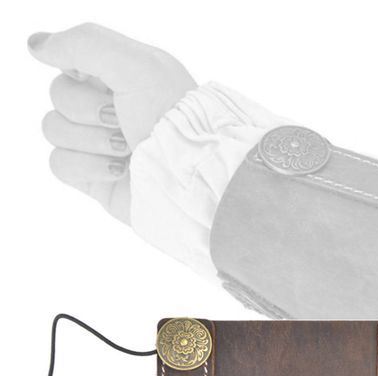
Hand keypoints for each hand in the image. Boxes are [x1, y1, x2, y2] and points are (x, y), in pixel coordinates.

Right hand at [28, 23, 195, 223]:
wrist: (189, 179)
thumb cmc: (173, 119)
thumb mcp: (137, 64)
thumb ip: (83, 43)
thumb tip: (37, 45)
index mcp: (123, 77)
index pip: (72, 60)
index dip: (80, 70)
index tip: (105, 81)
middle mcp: (110, 109)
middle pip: (58, 94)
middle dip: (88, 109)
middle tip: (122, 121)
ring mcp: (101, 146)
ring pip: (54, 129)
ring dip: (90, 139)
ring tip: (127, 150)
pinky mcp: (95, 178)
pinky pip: (59, 164)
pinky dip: (87, 166)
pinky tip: (119, 172)